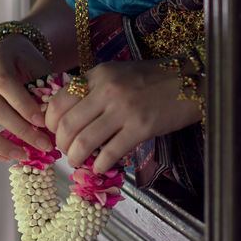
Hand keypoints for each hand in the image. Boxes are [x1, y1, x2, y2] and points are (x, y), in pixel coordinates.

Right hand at [0, 34, 53, 162]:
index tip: (43, 124)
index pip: (5, 83)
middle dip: (19, 130)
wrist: (9, 55)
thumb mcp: (39, 68)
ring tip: (21, 156)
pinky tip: (5, 156)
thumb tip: (50, 127)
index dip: (24, 106)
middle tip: (41, 146)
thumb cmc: (28, 64)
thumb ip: (44, 92)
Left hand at [44, 61, 202, 173]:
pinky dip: (99, 165)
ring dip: (76, 158)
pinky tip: (99, 168)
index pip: (59, 101)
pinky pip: (110, 152)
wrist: (190, 80)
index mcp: (98, 75)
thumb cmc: (153, 78)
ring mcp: (123, 108)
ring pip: (84, 141)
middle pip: (66, 124)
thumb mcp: (117, 73)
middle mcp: (106, 89)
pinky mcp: (141, 126)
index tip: (53, 134)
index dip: (50, 123)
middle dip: (61, 144)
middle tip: (66, 152)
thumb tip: (70, 114)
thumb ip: (94, 89)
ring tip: (78, 162)